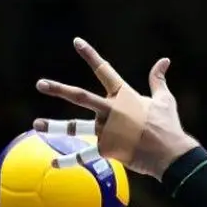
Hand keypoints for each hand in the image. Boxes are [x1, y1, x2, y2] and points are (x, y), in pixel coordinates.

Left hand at [33, 38, 197, 178]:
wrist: (171, 152)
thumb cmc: (168, 125)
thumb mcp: (165, 99)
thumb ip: (158, 79)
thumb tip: (164, 60)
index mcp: (124, 95)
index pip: (104, 69)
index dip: (90, 55)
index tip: (76, 42)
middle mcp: (111, 109)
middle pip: (80, 96)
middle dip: (58, 89)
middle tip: (40, 84)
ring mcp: (107, 130)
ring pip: (76, 127)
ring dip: (54, 126)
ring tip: (36, 124)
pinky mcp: (107, 149)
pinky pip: (84, 155)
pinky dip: (69, 160)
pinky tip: (53, 164)